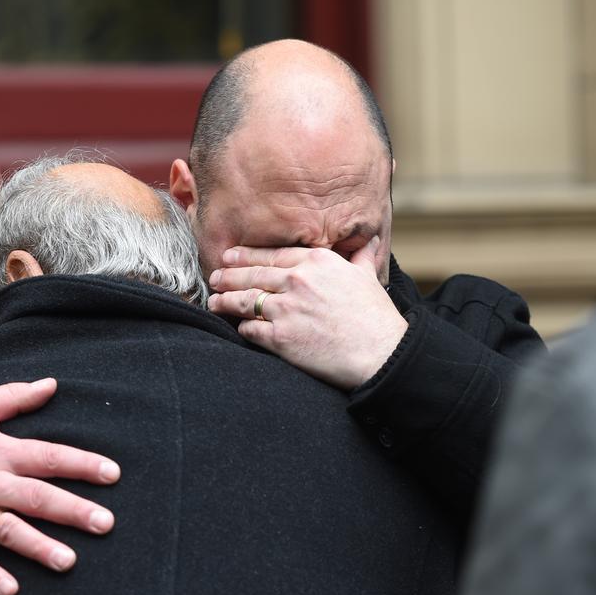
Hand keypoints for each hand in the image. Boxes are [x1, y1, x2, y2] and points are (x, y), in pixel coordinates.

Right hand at [0, 378, 118, 594]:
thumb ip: (14, 396)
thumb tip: (51, 384)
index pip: (48, 456)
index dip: (82, 463)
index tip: (112, 473)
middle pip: (37, 496)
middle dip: (74, 510)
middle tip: (106, 524)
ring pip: (8, 530)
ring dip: (39, 546)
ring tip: (68, 561)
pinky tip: (10, 589)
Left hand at [207, 237, 407, 389]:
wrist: (381, 353)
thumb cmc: (376, 317)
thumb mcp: (368, 278)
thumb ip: (361, 257)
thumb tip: (370, 241)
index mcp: (316, 261)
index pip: (270, 254)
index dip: (245, 255)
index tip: (230, 256)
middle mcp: (297, 280)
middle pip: (250, 275)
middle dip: (227, 276)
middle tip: (214, 278)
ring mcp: (286, 308)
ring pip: (243, 300)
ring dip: (225, 300)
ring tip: (214, 301)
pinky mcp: (280, 337)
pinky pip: (250, 328)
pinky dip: (241, 327)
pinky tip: (237, 326)